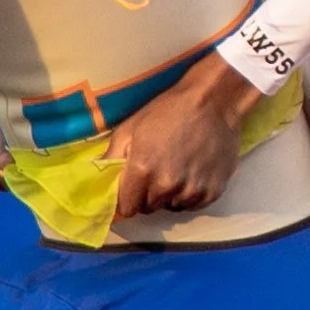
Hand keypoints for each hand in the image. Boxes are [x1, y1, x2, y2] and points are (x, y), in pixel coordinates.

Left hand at [110, 54, 262, 222]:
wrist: (214, 101)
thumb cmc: (168, 111)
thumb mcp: (130, 129)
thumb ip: (110, 159)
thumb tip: (96, 182)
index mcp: (142, 170)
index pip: (126, 208)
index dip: (127, 198)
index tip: (132, 188)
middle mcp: (167, 185)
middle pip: (149, 208)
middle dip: (148, 194)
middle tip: (157, 170)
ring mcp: (192, 190)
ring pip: (172, 207)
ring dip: (171, 195)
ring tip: (178, 168)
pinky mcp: (213, 192)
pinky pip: (193, 205)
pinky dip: (191, 194)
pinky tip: (194, 172)